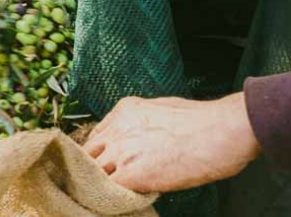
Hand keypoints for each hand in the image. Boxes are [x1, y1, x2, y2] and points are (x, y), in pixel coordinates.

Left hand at [83, 94, 261, 193]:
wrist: (220, 132)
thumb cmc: (203, 121)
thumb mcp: (162, 108)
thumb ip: (142, 123)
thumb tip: (141, 138)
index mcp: (123, 111)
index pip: (97, 136)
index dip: (100, 153)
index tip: (105, 163)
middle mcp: (116, 130)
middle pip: (88, 153)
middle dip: (95, 167)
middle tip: (104, 180)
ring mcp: (121, 152)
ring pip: (94, 173)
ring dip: (101, 184)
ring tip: (111, 193)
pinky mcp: (131, 174)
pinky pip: (109, 190)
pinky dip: (112, 197)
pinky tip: (122, 200)